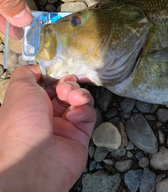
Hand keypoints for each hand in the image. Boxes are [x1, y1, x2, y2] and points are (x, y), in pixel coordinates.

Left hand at [0, 65, 95, 191]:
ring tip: (74, 99)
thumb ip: (26, 73)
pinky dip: (84, 111)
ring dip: (79, 95)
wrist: (35, 161)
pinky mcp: (81, 135)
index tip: (59, 73)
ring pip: (80, 100)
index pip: (47, 86)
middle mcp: (46, 117)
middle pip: (65, 91)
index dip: (55, 77)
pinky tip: (75, 115)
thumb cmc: (21, 124)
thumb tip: (37, 67)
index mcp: (29, 107)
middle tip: (65, 88)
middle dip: (68, 85)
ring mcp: (64, 126)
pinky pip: (89, 115)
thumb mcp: (18, 90)